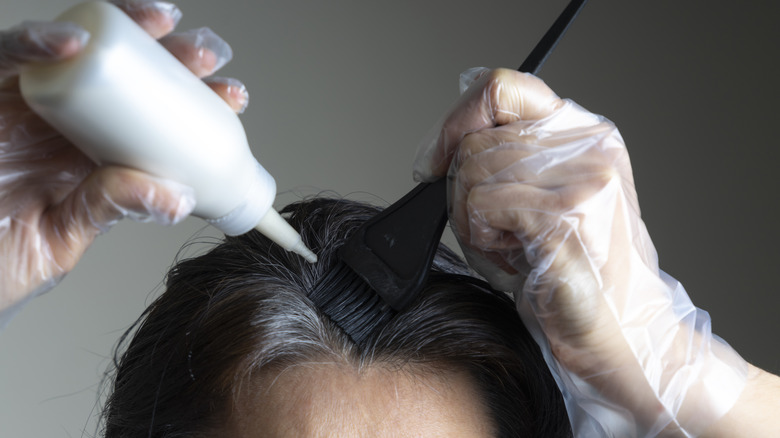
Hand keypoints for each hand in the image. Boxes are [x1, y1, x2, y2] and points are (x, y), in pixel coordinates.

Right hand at [0, 0, 248, 317]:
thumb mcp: (63, 237)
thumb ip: (110, 209)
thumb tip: (178, 196)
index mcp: (91, 157)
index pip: (149, 119)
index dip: (192, 102)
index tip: (233, 97)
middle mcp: (62, 125)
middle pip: (123, 77)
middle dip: (171, 59)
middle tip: (209, 56)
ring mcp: (23, 109)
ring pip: (75, 53)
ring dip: (122, 33)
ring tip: (164, 26)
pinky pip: (3, 61)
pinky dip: (34, 43)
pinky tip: (73, 41)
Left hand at [415, 67, 747, 435]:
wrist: (620, 333)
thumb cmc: (567, 271)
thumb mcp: (530, 199)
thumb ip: (497, 158)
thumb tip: (443, 145)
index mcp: (583, 132)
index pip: (502, 86)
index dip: (458, 120)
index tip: (439, 159)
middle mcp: (590, 144)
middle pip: (477, 139)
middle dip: (461, 190)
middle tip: (492, 228)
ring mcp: (584, 176)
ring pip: (473, 171)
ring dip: (471, 218)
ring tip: (510, 244)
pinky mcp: (570, 214)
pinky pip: (483, 204)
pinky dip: (481, 236)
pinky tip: (514, 255)